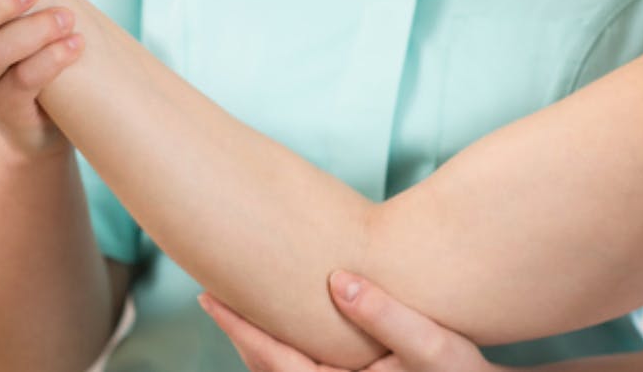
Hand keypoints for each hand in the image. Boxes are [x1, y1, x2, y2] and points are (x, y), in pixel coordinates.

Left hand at [200, 271, 504, 371]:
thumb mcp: (434, 345)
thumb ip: (386, 314)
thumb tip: (338, 280)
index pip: (272, 358)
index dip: (238, 325)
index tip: (208, 296)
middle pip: (265, 369)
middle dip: (239, 332)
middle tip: (212, 294)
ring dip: (258, 342)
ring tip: (241, 305)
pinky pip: (300, 370)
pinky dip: (281, 349)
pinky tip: (285, 322)